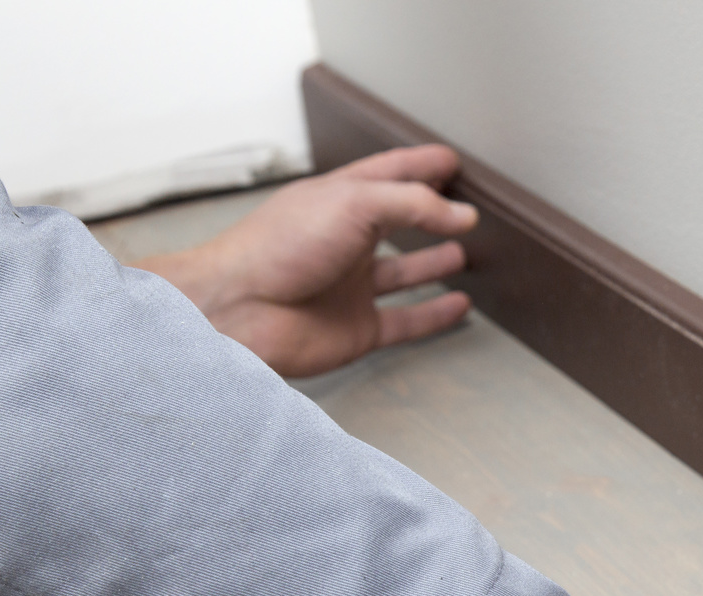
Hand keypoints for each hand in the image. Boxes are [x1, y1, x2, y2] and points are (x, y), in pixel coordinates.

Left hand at [133, 146, 478, 377]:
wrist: (241, 310)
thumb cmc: (274, 249)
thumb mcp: (353, 203)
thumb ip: (414, 205)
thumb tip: (461, 214)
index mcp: (338, 200)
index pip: (388, 174)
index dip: (420, 164)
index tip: (449, 160)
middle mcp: (344, 242)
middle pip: (396, 221)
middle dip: (429, 211)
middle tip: (461, 206)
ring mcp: (350, 286)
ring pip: (403, 273)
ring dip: (432, 263)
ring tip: (460, 252)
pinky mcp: (356, 328)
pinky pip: (406, 321)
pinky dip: (435, 314)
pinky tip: (457, 305)